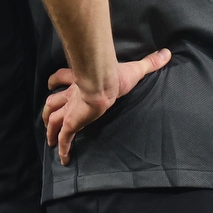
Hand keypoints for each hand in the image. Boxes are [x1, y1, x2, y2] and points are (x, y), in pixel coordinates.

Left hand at [43, 49, 170, 165]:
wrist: (103, 84)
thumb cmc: (115, 77)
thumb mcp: (135, 69)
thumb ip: (149, 63)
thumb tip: (166, 53)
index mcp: (80, 82)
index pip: (62, 78)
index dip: (55, 80)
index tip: (50, 83)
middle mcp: (72, 96)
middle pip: (53, 101)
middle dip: (49, 109)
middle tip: (46, 117)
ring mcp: (71, 110)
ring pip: (52, 119)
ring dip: (49, 129)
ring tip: (49, 140)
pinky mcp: (72, 123)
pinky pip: (64, 138)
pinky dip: (63, 149)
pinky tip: (64, 159)